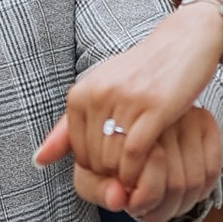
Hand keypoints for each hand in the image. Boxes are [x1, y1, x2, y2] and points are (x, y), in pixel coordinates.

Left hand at [39, 2, 222, 213]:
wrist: (184, 42)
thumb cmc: (143, 73)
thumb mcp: (101, 94)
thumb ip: (68, 128)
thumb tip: (38, 161)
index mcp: (81, 93)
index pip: (78, 152)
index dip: (98, 169)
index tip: (117, 170)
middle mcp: (98, 94)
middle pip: (95, 159)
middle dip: (113, 176)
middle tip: (131, 178)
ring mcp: (126, 100)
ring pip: (113, 159)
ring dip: (127, 177)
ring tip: (141, 178)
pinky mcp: (154, 107)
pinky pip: (135, 154)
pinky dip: (139, 172)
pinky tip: (149, 173)